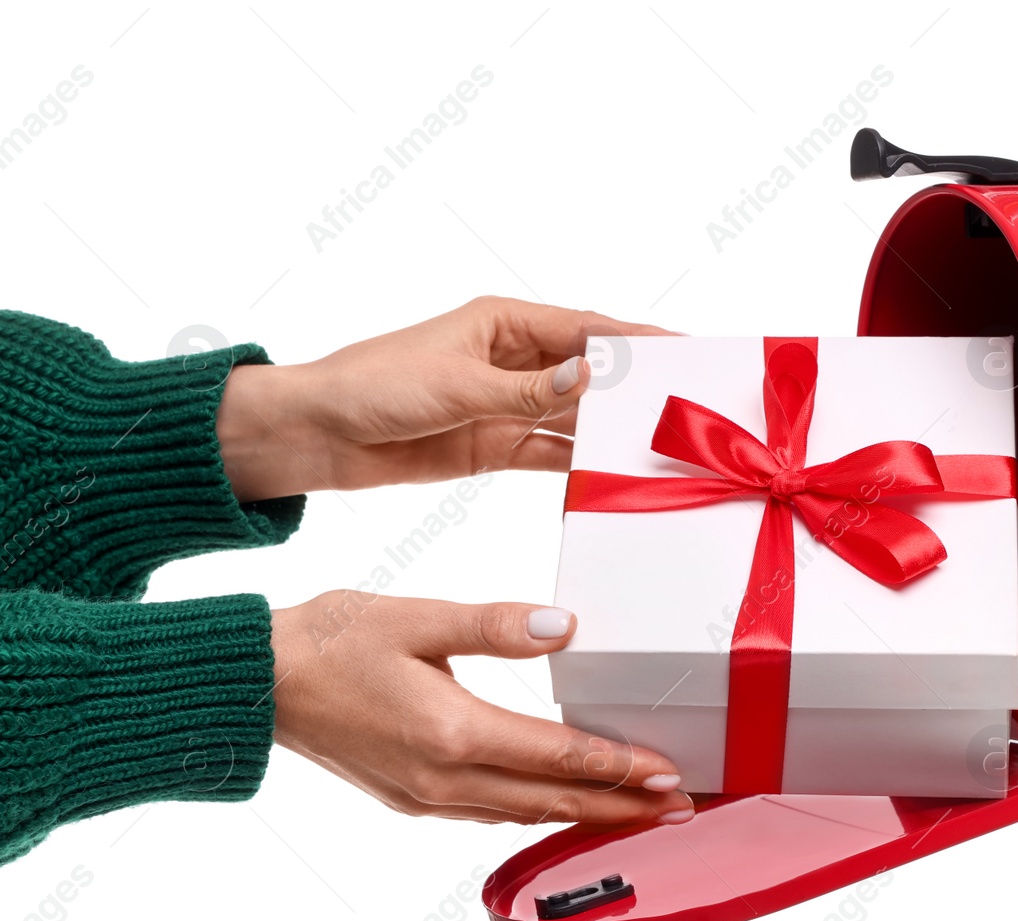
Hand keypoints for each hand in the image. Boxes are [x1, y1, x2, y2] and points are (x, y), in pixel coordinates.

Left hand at [217, 297, 672, 502]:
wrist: (313, 434)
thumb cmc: (371, 386)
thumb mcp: (454, 386)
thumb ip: (525, 390)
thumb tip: (589, 378)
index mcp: (504, 324)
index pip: (588, 330)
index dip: (639, 339)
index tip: (687, 349)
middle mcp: (513, 361)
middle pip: (590, 376)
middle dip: (635, 391)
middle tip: (686, 410)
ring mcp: (506, 405)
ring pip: (575, 419)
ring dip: (610, 434)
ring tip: (659, 452)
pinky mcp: (494, 445)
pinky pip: (550, 455)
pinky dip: (578, 468)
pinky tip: (610, 481)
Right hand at [270, 591, 693, 826]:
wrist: (258, 683)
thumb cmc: (331, 641)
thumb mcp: (417, 617)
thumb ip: (495, 624)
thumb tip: (563, 626)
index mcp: (451, 733)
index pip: (558, 756)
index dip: (620, 767)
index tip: (669, 773)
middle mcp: (443, 778)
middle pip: (553, 800)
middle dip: (622, 807)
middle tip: (680, 808)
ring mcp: (426, 797)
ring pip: (524, 814)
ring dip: (584, 814)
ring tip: (636, 811)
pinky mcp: (412, 799)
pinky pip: (490, 815)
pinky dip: (536, 812)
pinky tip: (559, 804)